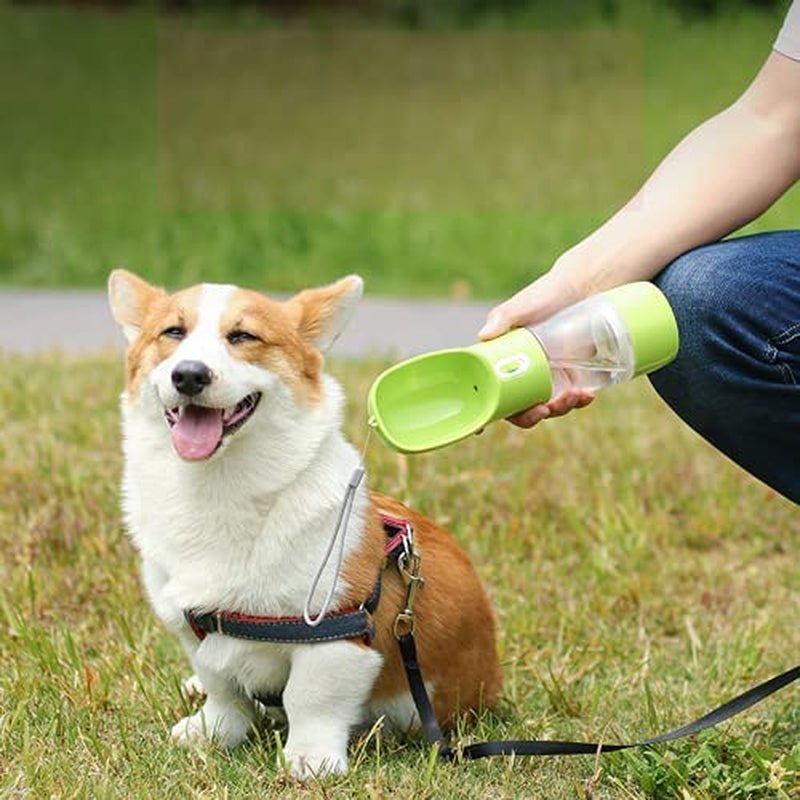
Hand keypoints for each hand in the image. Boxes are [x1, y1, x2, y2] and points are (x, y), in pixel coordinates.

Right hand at [478, 267, 594, 428]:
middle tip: (543, 409)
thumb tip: (483, 335)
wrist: (584, 287)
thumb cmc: (546, 294)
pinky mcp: (572, 377)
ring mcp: (548, 378)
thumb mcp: (522, 305)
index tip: (480, 428)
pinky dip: (579, 402)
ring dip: (558, 409)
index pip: (489, 392)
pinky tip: (587, 396)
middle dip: (530, 417)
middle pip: (518, 408)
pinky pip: (572, 399)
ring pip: (547, 407)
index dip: (485, 412)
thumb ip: (502, 317)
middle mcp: (522, 374)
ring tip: (574, 395)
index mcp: (502, 362)